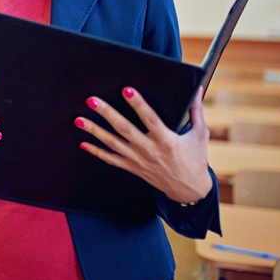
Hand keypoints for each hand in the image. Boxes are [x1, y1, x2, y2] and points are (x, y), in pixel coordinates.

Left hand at [78, 86, 212, 203]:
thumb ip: (196, 111)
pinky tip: (83, 143)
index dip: (137, 103)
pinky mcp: (132, 168)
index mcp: (166, 139)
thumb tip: (198, 89)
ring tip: (79, 120)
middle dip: (106, 114)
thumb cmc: (195, 159)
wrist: (189, 190)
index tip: (126, 90)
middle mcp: (149, 149)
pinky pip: (111, 159)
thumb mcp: (200, 134)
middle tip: (92, 101)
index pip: (149, 118)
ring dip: (94, 131)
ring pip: (112, 143)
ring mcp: (138, 160)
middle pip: (124, 129)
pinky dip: (96, 151)